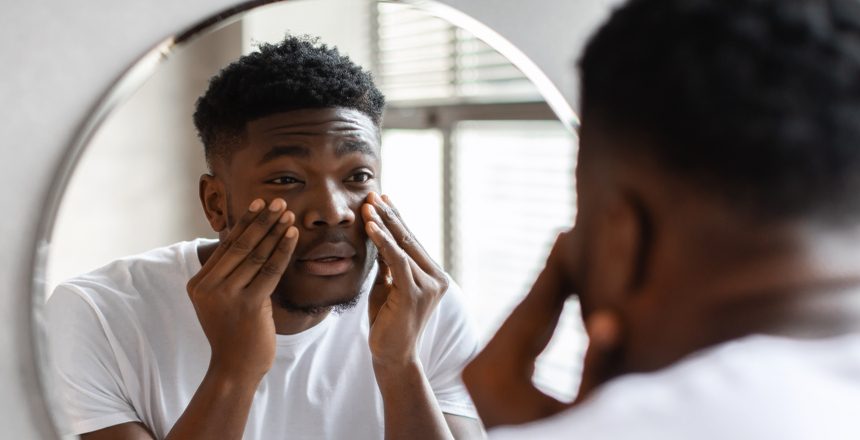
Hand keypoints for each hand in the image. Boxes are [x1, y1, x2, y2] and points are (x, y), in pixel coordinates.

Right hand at [186, 198, 298, 381]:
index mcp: (198, 284)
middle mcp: (208, 287)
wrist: (235, 369)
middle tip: (278, 202)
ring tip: (288, 214)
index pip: (226, 246)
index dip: (245, 223)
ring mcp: (226, 296)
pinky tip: (292, 235)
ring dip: (275, 232)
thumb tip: (251, 241)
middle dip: (262, 220)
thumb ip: (231, 275)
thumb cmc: (235, 334)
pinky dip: (283, 250)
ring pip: (256, 255)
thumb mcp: (224, 301)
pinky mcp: (247, 305)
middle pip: (240, 246)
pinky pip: (270, 270)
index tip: (259, 203)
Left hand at [361, 192, 447, 368]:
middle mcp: (436, 278)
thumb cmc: (388, 323)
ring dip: (384, 224)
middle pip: (409, 239)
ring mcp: (428, 286)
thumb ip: (389, 265)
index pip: (412, 241)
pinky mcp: (415, 294)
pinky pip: (397, 262)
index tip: (381, 199)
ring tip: (367, 206)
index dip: (396, 219)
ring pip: (403, 247)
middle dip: (389, 215)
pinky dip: (383, 242)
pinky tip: (371, 227)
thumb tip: (381, 238)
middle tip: (373, 194)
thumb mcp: (388, 287)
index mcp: (433, 275)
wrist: (392, 356)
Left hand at [463, 229, 586, 426]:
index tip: (570, 235)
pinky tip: (558, 292)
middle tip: (570, 235)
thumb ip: (595, 368)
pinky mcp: (487, 377)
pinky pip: (517, 335)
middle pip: (524, 310)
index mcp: (498, 374)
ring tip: (567, 253)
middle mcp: (480, 368)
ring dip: (547, 291)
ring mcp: (479, 373)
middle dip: (553, 275)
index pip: (534, 310)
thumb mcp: (584, 412)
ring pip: (520, 320)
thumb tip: (608, 321)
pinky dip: (540, 313)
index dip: (557, 273)